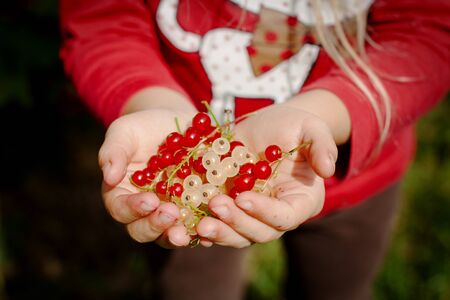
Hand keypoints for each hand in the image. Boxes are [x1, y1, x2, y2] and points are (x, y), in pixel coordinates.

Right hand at [99, 88, 196, 247]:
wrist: (176, 124)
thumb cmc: (144, 127)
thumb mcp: (125, 131)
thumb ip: (114, 152)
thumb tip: (110, 177)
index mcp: (122, 194)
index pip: (121, 208)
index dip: (133, 208)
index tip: (149, 200)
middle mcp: (144, 211)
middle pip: (143, 230)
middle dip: (156, 225)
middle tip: (171, 213)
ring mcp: (170, 213)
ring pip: (170, 235)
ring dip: (179, 236)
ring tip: (189, 231)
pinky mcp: (194, 211)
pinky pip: (197, 226)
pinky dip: (204, 230)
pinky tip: (213, 225)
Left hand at [196, 90, 348, 247]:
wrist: (261, 126)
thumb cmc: (290, 125)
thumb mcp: (309, 126)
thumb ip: (321, 144)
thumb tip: (328, 170)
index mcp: (300, 200)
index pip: (286, 216)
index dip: (266, 212)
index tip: (245, 197)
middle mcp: (275, 214)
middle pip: (260, 232)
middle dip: (237, 222)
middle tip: (216, 205)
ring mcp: (250, 215)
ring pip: (237, 235)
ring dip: (219, 231)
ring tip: (199, 223)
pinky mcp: (229, 209)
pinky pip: (217, 226)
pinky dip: (203, 229)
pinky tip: (187, 225)